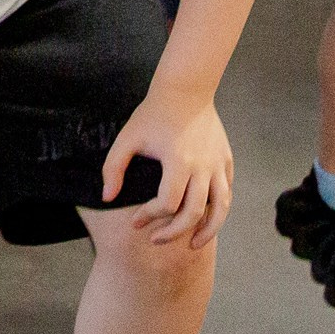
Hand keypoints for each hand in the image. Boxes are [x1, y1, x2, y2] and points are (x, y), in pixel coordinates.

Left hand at [104, 88, 233, 247]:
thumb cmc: (154, 113)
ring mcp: (218, 164)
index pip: (167, 203)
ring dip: (208, 230)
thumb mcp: (127, 138)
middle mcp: (203, 166)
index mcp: (179, 161)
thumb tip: (107, 197)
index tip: (136, 222)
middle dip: (173, 232)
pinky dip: (218, 208)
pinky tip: (206, 217)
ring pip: (221, 208)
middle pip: (194, 213)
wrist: (186, 89)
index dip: (149, 217)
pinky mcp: (227, 160)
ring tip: (193, 244)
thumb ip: (112, 168)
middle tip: (156, 240)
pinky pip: (227, 191)